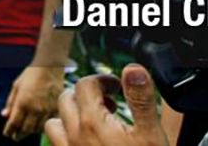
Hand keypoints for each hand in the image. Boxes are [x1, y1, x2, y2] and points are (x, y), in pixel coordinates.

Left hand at [3, 64, 64, 139]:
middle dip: (19, 134)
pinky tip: (38, 126)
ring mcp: (47, 110)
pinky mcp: (56, 109)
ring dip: (30, 132)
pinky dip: (42, 127)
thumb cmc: (31, 74)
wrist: (50, 66)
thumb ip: (10, 102)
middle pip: (26, 129)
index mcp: (23, 102)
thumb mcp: (16, 85)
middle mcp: (35, 109)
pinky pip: (49, 123)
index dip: (9, 130)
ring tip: (26, 132)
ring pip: (38, 129)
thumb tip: (4, 116)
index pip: (14, 123)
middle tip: (15, 137)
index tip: (6, 134)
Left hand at [45, 65, 168, 145]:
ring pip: (55, 123)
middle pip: (66, 99)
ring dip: (71, 116)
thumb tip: (132, 69)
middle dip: (85, 94)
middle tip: (110, 104)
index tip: (118, 87)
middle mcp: (74, 136)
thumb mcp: (152, 135)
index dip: (102, 79)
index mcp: (92, 122)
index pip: (85, 84)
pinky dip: (66, 139)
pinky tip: (87, 144)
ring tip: (95, 122)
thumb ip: (141, 99)